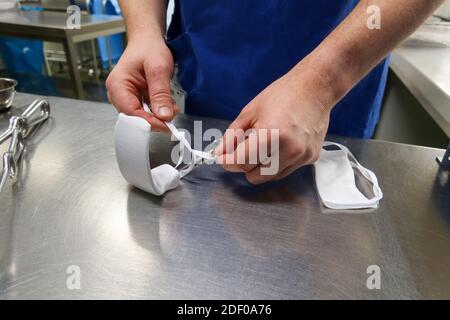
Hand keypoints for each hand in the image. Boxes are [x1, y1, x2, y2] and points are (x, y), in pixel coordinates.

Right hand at [106, 37, 178, 131]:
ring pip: (141, 116)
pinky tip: (168, 106)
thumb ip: (161, 93)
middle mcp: (118, 93)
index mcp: (117, 85)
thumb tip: (164, 116)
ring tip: (172, 109)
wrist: (148, 40)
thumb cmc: (149, 48)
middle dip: (154, 120)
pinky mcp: (135, 98)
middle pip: (134, 118)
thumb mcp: (158, 69)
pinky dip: (158, 111)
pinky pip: (146, 111)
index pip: (130, 112)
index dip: (148, 122)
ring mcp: (125, 97)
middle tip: (172, 119)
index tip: (166, 125)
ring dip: (158, 116)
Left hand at [215, 68, 332, 184]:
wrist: (315, 88)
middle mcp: (288, 150)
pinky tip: (278, 145)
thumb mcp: (250, 111)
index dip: (227, 161)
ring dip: (260, 166)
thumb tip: (220, 152)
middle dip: (244, 165)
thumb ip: (232, 135)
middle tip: (242, 149)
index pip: (241, 162)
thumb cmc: (284, 94)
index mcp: (271, 135)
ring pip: (268, 177)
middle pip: (253, 175)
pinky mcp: (309, 159)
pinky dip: (275, 163)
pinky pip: (284, 171)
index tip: (222, 158)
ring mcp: (301, 156)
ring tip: (263, 144)